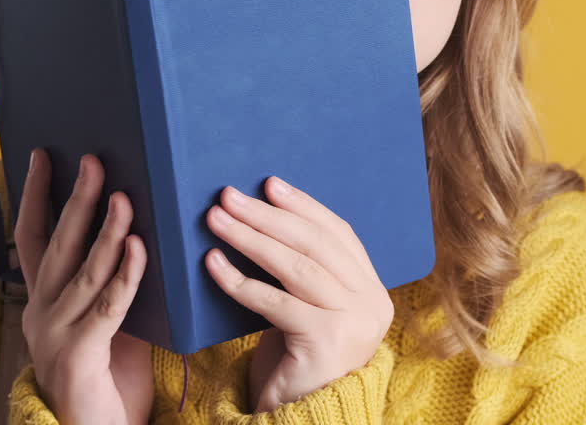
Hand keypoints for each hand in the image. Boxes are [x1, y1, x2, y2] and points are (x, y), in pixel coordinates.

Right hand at [15, 149, 154, 424]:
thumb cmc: (108, 377)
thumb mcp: (109, 319)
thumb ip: (113, 281)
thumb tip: (139, 230)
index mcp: (43, 299)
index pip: (32, 236)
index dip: (35, 194)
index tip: (43, 154)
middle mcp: (41, 311)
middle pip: (57, 243)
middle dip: (74, 198)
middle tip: (92, 160)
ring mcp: (54, 333)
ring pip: (84, 270)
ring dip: (105, 230)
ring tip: (122, 195)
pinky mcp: (78, 354)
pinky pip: (107, 306)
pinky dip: (125, 274)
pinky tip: (137, 246)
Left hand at [203, 176, 393, 412]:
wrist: (301, 417)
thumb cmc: (297, 356)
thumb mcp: (309, 306)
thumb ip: (305, 268)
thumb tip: (263, 208)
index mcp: (372, 289)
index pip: (338, 233)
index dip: (303, 206)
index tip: (269, 184)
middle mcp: (372, 304)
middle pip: (315, 245)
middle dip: (268, 216)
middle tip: (229, 196)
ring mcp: (353, 324)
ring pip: (296, 268)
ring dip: (250, 238)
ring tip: (216, 220)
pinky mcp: (326, 343)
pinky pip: (275, 302)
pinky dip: (239, 281)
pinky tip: (213, 264)